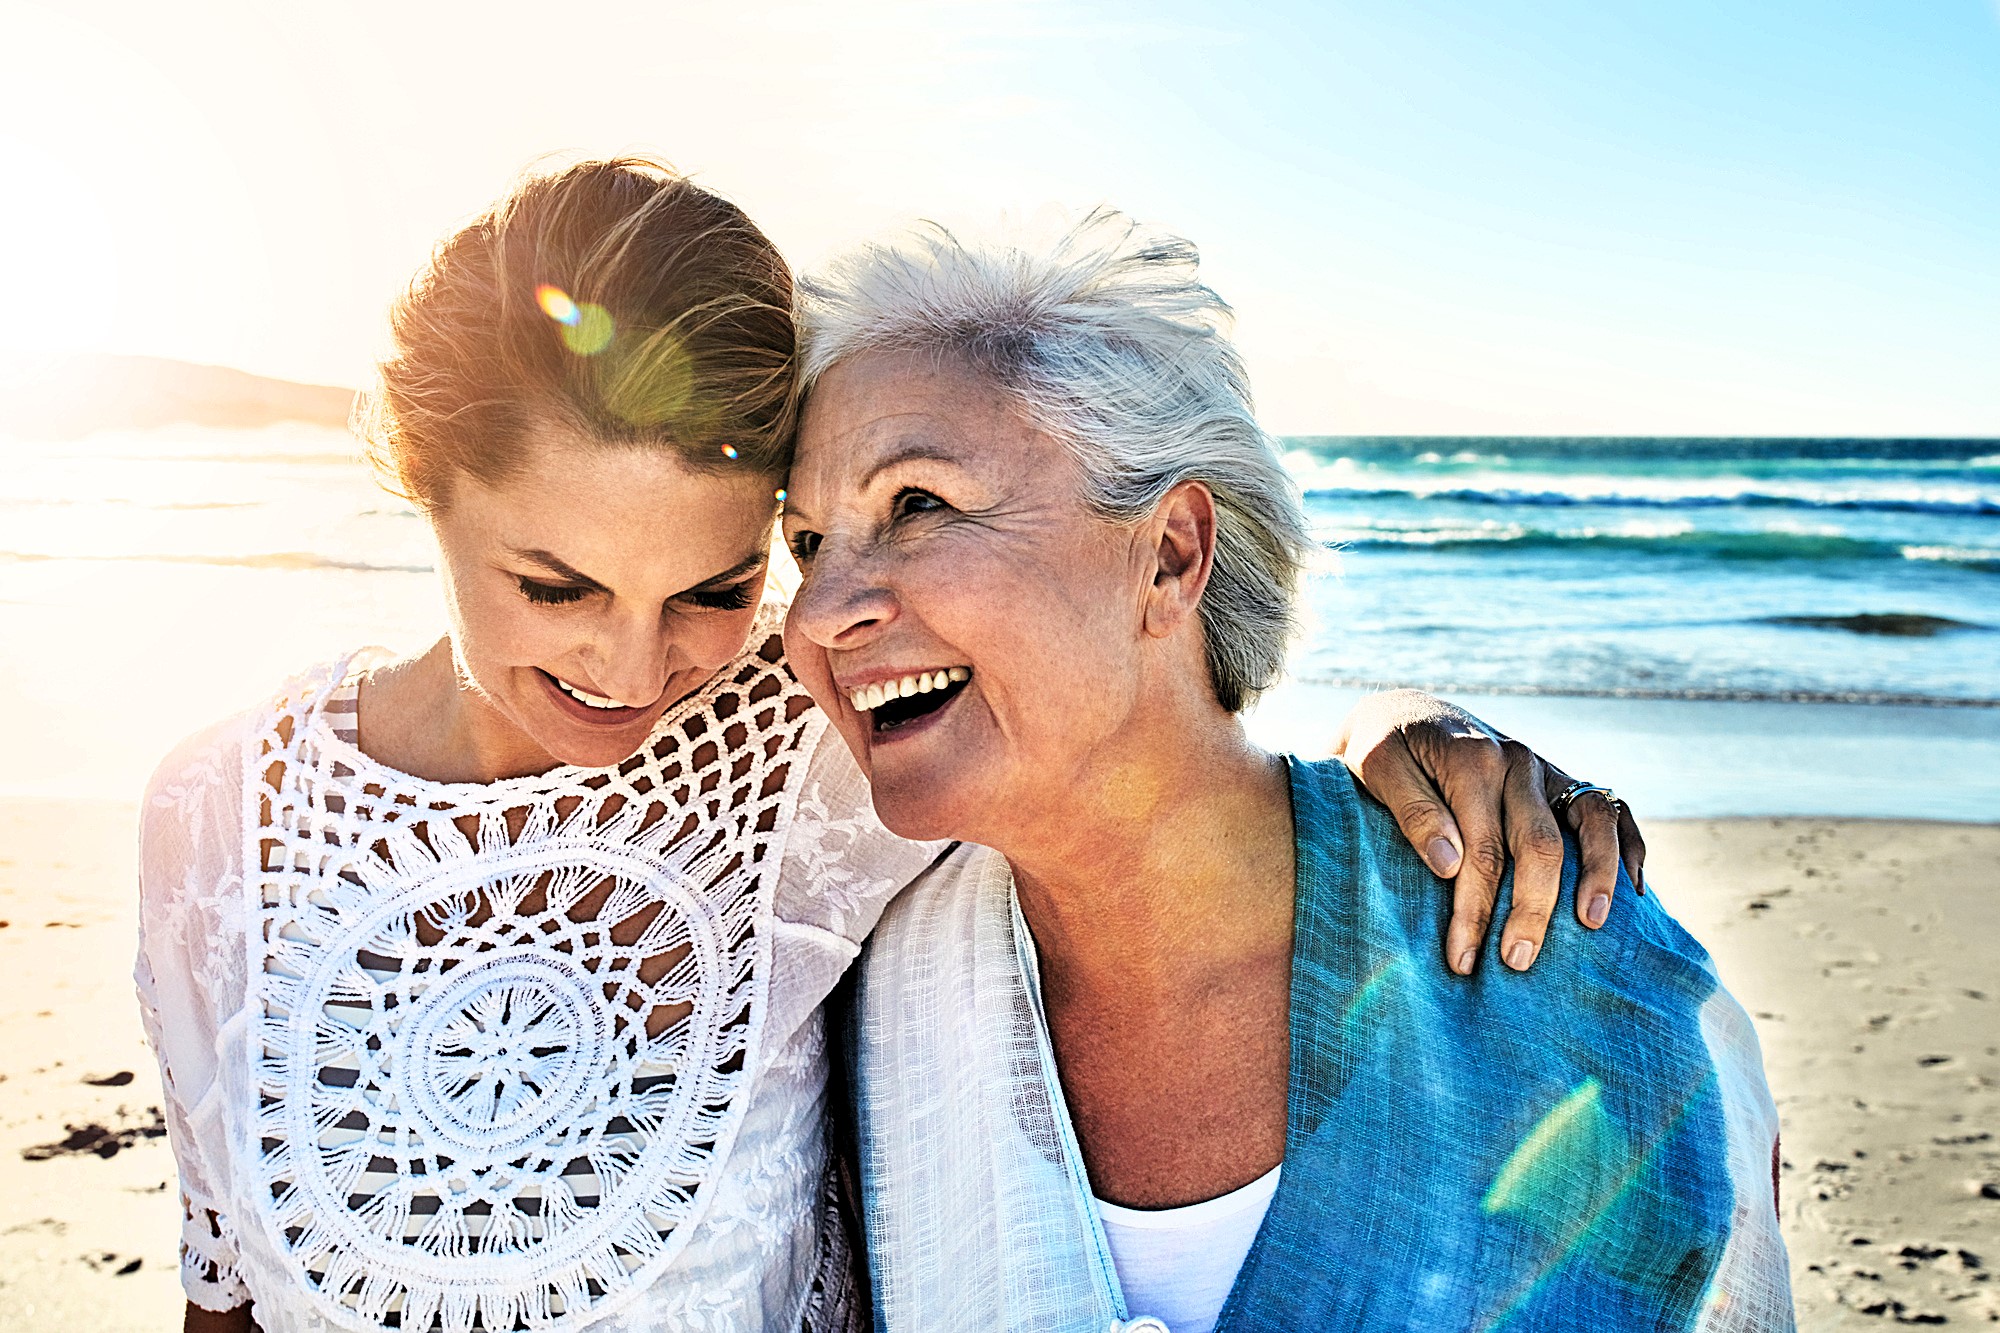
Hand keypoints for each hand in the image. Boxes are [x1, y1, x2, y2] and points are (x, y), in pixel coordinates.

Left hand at [1333, 690, 1645, 975]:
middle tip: (1516, 963)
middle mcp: (1518, 760)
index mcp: (1473, 759)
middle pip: (1538, 844)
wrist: (1406, 712)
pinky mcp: (1562, 779)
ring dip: (1597, 875)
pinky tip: (1633, 892)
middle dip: (1531, 910)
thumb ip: (1412, 810)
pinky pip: (1610, 808)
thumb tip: (1451, 864)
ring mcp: (1546, 769)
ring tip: (1591, 925)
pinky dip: (1629, 846)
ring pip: (1592, 820)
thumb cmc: (1383, 747)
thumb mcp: (1377, 766)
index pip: (1483, 849)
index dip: (1474, 910)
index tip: (1462, 960)